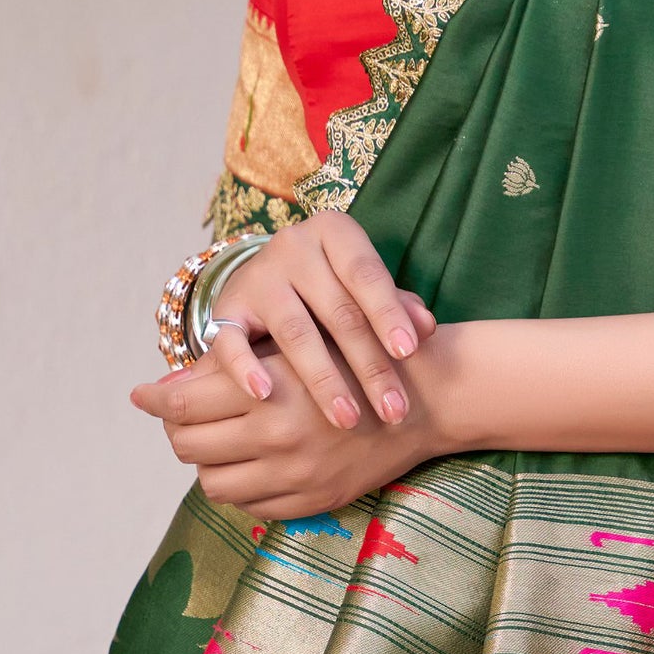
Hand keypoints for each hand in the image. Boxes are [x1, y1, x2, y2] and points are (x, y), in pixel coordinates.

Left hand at [130, 337, 449, 518]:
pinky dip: (241, 486)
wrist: (422, 400)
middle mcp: (276, 436)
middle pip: (188, 446)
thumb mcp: (294, 346)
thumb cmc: (356, 358)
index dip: (154, 400)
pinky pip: (251, 506)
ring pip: (213, 483)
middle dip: (178, 430)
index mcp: (268, 389)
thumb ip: (231, 366)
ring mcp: (295, 475)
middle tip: (185, 418)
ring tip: (220, 443)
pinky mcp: (312, 501)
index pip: (182, 405)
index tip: (143, 395)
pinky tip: (252, 464)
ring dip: (207, 462)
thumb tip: (167, 390)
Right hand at [209, 210, 436, 428]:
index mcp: (334, 233)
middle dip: (370, 366)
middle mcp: (292, 247)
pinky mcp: (225, 309)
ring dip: (324, 380)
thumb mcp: (367, 289)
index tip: (409, 353)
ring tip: (348, 420)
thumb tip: (427, 327)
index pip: (365, 273)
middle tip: (394, 410)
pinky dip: (245, 367)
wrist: (269, 282)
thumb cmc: (336, 289)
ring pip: (294, 332)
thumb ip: (397, 305)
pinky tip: (264, 395)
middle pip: (337, 311)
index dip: (388, 313)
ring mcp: (256, 277)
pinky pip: (230, 340)